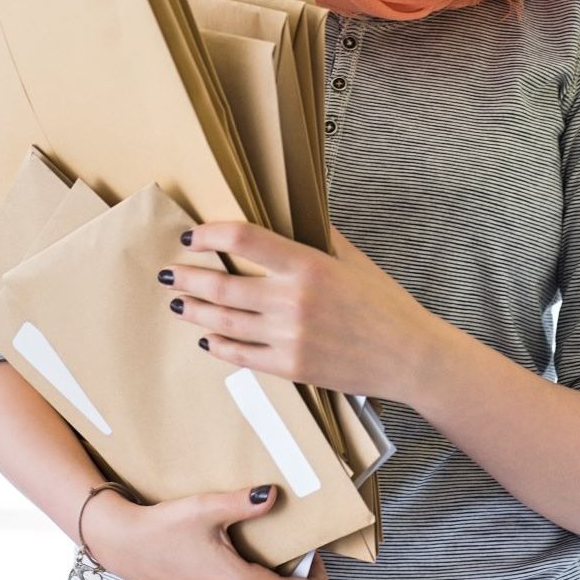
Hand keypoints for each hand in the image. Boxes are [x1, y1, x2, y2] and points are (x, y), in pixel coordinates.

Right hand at [85, 483, 330, 579]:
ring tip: (254, 553)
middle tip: (280, 544)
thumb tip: (274, 494)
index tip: (309, 551)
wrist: (128, 548)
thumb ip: (247, 503)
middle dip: (294, 575)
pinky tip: (236, 566)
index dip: (319, 575)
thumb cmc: (166, 528)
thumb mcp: (209, 508)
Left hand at [157, 222, 439, 400]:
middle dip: (190, 278)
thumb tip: (295, 212)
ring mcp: (289, 337)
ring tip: (179, 303)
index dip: (211, 234)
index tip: (192, 235)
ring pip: (225, 323)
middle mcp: (293, 300)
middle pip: (223, 285)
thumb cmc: (385, 303)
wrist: (409, 356)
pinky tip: (208, 340)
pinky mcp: (291, 367)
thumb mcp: (355, 260)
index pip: (245, 239)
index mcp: (309, 265)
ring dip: (196, 312)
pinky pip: (243, 356)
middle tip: (170, 273)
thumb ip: (321, 235)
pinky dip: (220, 347)